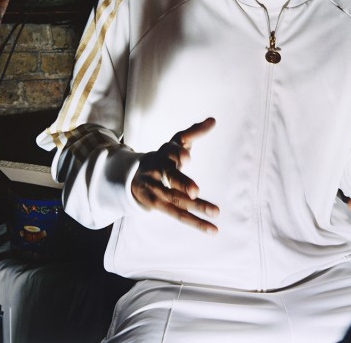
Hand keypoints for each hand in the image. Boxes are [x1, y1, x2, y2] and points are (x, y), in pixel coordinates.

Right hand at [131, 117, 219, 233]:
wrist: (135, 177)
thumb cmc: (164, 157)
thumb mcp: (176, 142)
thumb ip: (194, 132)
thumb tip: (213, 120)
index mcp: (165, 154)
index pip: (171, 152)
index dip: (178, 153)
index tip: (186, 156)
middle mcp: (159, 171)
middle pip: (170, 177)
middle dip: (182, 183)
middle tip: (195, 191)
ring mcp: (157, 190)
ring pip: (176, 200)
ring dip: (196, 207)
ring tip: (215, 212)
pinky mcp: (158, 206)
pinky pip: (179, 215)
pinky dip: (196, 223)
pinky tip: (212, 229)